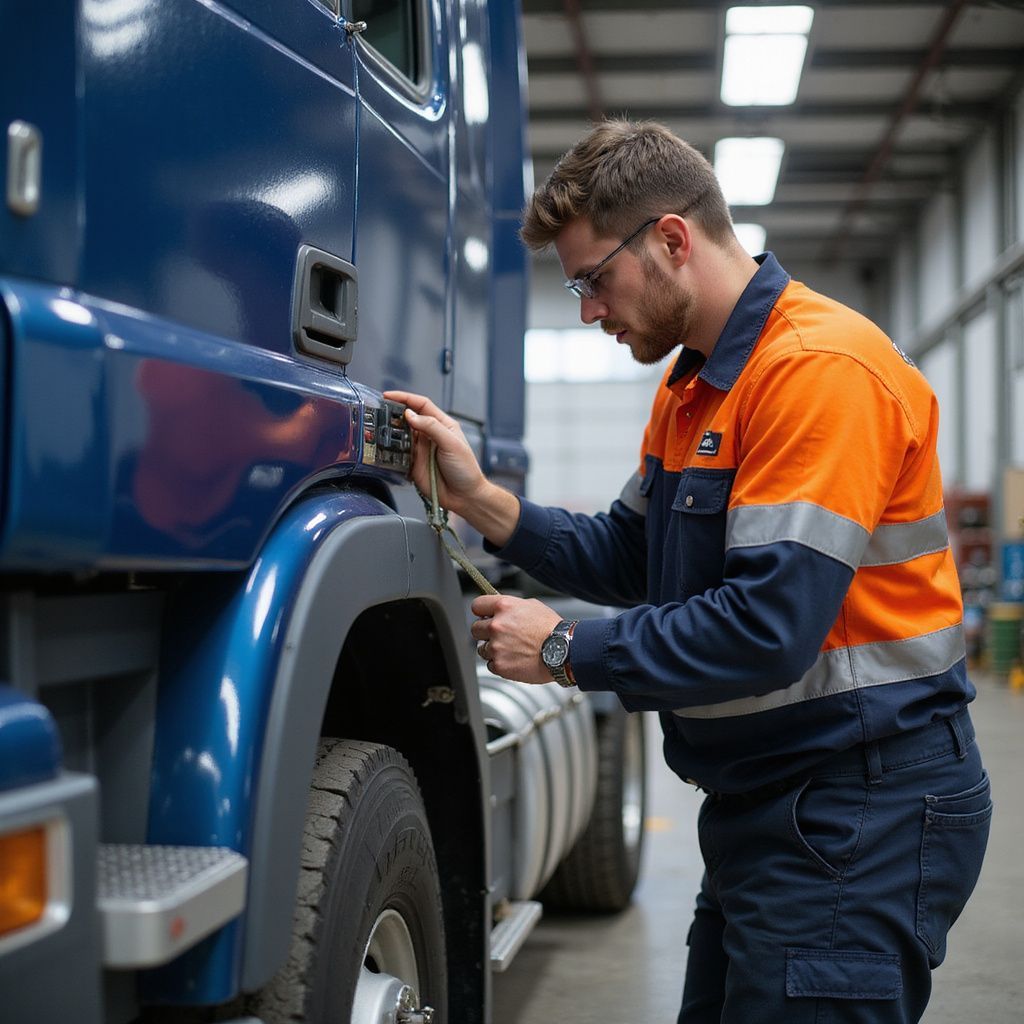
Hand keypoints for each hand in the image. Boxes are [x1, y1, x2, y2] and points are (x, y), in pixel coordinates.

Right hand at [383, 390, 486, 516]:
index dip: (405, 398)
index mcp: (442, 425)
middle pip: (408, 418)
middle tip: (379, 412)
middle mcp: (429, 435)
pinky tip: (384, 449)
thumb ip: (432, 427)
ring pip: (400, 436)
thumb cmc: (466, 469)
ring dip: (390, 432)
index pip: (421, 405)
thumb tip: (411, 415)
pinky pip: (398, 454)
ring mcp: (420, 450)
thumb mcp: (452, 444)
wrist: (464, 497)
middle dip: (393, 413)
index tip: (389, 396)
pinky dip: (390, 451)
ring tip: (378, 429)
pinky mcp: (413, 464)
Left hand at [470, 594, 562, 684]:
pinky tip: (514, 660)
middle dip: (485, 633)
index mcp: (504, 607)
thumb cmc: (552, 629)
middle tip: (499, 636)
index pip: (477, 605)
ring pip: (482, 649)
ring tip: (512, 650)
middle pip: (475, 629)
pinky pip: (490, 665)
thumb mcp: (532, 606)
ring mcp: (496, 646)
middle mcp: (497, 626)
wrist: (564, 651)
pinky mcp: (500, 665)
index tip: (484, 616)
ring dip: (493, 650)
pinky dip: (500, 664)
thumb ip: (511, 607)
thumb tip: (500, 609)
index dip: (481, 612)